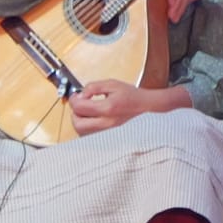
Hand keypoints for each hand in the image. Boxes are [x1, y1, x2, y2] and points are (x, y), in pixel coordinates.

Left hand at [69, 79, 190, 135]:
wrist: (147, 108)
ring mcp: (108, 133)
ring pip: (82, 132)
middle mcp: (107, 124)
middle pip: (78, 124)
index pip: (81, 107)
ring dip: (80, 121)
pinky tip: (93, 119)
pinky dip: (87, 128)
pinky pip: (90, 136)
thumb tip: (81, 94)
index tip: (77, 96)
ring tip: (87, 112)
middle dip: (75, 113)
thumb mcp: (113, 84)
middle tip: (79, 105)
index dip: (75, 100)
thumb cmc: (132, 97)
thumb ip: (94, 87)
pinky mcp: (108, 138)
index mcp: (108, 108)